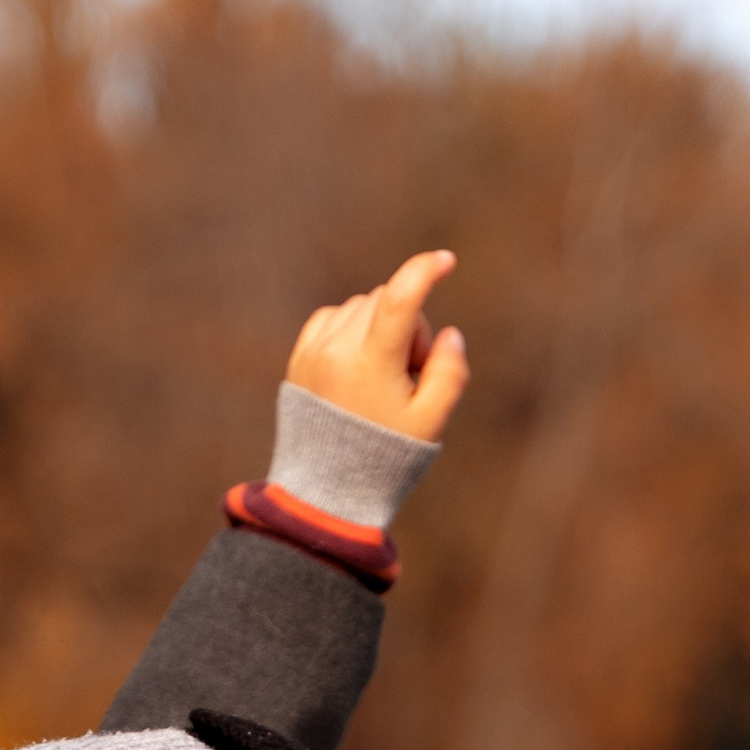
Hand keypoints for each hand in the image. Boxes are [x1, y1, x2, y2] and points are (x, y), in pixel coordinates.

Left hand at [286, 249, 468, 441]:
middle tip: (411, 373)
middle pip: (386, 301)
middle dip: (409, 325)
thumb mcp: (431, 422)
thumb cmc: (385, 457)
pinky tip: (360, 365)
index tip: (446, 260)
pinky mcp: (300, 356)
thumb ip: (449, 373)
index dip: (424, 271)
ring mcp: (314, 351)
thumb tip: (449, 333)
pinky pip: (335, 316)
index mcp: (371, 363)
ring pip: (361, 306)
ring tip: (382, 379)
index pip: (399, 298)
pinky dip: (354, 328)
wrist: (325, 489)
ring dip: (382, 327)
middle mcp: (337, 349)